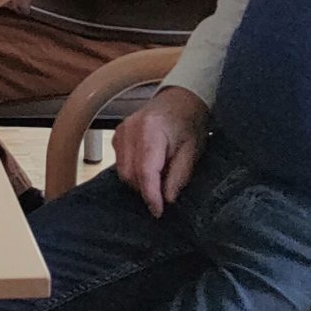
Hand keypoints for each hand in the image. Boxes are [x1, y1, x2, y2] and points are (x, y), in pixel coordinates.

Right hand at [113, 86, 211, 218]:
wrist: (180, 99)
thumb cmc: (189, 122)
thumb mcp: (192, 150)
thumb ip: (179, 175)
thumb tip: (168, 199)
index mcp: (151, 130)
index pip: (145, 170)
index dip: (151, 195)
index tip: (158, 211)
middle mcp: (131, 129)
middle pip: (130, 173)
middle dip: (145, 190)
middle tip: (163, 196)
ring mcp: (121, 131)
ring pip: (122, 171)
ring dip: (139, 183)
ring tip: (158, 181)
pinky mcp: (117, 135)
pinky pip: (120, 163)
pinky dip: (133, 172)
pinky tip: (148, 170)